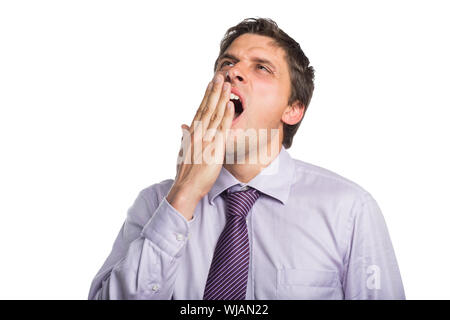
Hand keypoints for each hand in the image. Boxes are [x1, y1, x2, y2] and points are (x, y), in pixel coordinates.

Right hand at [167, 73, 234, 220]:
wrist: (185, 186)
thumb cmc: (184, 172)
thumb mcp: (183, 151)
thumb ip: (185, 137)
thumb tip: (183, 126)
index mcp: (191, 133)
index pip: (200, 109)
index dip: (207, 95)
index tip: (211, 83)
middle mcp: (197, 132)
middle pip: (207, 107)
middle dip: (214, 90)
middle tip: (220, 75)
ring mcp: (206, 139)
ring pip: (215, 114)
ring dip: (221, 98)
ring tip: (227, 84)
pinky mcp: (214, 148)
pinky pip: (222, 129)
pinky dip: (226, 116)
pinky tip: (231, 105)